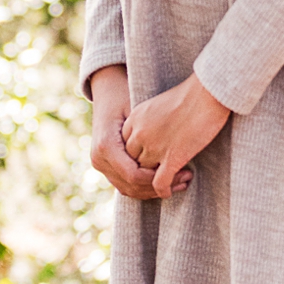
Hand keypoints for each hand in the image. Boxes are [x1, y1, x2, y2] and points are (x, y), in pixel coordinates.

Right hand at [89, 66, 192, 201]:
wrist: (107, 92)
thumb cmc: (125, 96)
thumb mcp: (137, 110)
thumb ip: (147, 133)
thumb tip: (170, 154)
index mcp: (106, 145)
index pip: (133, 174)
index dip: (157, 179)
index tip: (180, 174)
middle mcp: (99, 158)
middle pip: (131, 186)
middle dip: (158, 187)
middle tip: (184, 181)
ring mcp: (100, 164)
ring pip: (128, 189)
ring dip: (153, 191)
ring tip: (179, 183)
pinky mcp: (105, 167)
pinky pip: (125, 184)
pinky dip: (144, 188)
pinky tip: (165, 182)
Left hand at [122, 74, 229, 199]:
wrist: (207, 92)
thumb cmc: (192, 94)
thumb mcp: (161, 103)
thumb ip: (152, 119)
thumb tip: (158, 132)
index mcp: (135, 118)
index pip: (126, 145)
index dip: (137, 155)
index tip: (149, 158)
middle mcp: (140, 134)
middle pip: (132, 161)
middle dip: (143, 170)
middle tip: (157, 173)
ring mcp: (154, 147)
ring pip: (144, 174)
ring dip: (153, 181)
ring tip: (169, 181)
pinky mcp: (172, 158)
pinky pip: (160, 183)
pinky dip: (163, 190)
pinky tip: (169, 192)